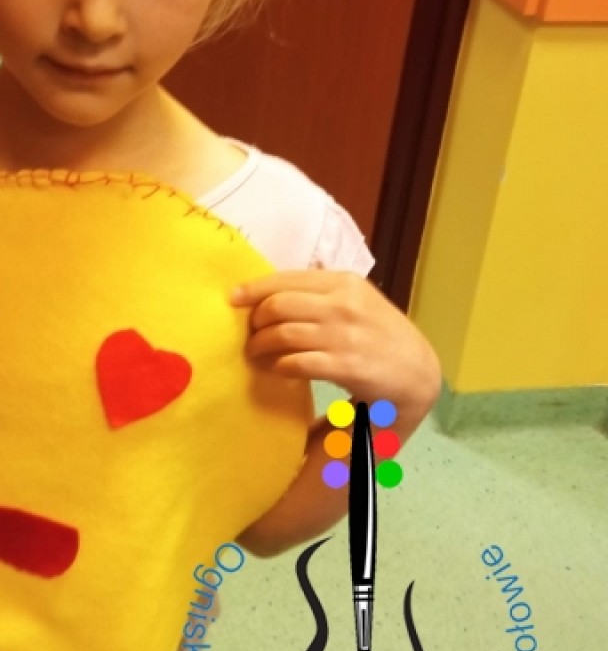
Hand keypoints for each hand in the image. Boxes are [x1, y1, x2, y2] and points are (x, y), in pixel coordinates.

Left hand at [230, 270, 440, 430]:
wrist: (417, 371)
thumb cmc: (379, 333)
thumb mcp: (355, 301)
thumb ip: (319, 293)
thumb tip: (269, 294)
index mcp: (343, 281)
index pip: (286, 279)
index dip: (254, 288)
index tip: (232, 298)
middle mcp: (343, 303)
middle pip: (278, 305)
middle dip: (256, 321)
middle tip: (249, 334)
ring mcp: (345, 334)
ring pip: (283, 334)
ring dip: (261, 346)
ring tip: (255, 354)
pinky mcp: (346, 365)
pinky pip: (297, 362)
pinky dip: (279, 366)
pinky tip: (276, 370)